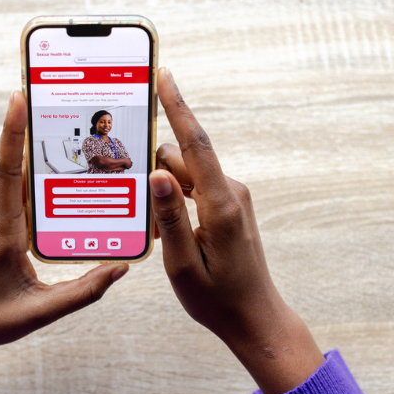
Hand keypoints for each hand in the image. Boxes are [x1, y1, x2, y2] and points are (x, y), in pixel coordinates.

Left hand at [0, 92, 128, 367]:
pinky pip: (28, 201)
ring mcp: (3, 226)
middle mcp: (1, 221)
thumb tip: (120, 269)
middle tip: (47, 92)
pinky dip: (42, 181)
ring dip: (35, 149)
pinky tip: (64, 174)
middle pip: (15, 164)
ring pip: (21, 180)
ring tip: (61, 121)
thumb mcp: (40, 312)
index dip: (12, 134)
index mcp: (3, 233)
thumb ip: (83, 292)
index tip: (18, 96)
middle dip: (28, 126)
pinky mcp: (9, 235)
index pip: (7, 174)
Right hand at [149, 68, 324, 393]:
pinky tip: (169, 236)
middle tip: (139, 210)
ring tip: (158, 236)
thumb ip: (170, 218)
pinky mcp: (230, 208)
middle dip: (153, 174)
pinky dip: (175, 204)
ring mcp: (232, 199)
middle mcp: (230, 193)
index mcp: (220, 205)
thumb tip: (157, 175)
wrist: (254, 318)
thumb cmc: (217, 298)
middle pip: (180, 160)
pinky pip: (194, 191)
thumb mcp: (183, 265)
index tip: (164, 76)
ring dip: (163, 194)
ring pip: (184, 176)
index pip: (195, 145)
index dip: (178, 107)